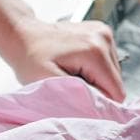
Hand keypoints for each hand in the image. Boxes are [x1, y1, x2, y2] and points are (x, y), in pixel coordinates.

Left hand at [0, 17, 125, 101]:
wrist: (23, 35)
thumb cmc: (30, 58)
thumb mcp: (50, 83)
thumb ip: (79, 96)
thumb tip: (103, 107)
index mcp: (95, 51)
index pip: (116, 92)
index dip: (99, 102)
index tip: (78, 98)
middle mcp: (104, 38)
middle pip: (116, 82)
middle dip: (96, 88)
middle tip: (71, 83)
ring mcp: (104, 32)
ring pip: (113, 73)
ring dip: (95, 78)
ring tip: (72, 72)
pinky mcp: (101, 32)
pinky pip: (107, 62)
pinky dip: (93, 68)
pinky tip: (76, 63)